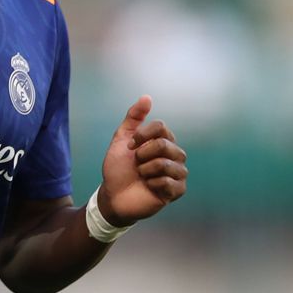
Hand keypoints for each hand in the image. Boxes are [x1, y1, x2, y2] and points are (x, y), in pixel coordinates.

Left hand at [99, 95, 187, 226]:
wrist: (113, 195)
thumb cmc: (118, 168)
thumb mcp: (121, 139)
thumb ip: (133, 117)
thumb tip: (147, 97)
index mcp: (163, 141)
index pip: (161, 127)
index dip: (141, 136)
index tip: (129, 147)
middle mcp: (175, 155)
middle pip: (163, 145)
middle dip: (142, 155)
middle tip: (136, 164)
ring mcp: (178, 173)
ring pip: (164, 163)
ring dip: (145, 170)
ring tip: (142, 176)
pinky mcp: (178, 190)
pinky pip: (167, 182)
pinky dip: (151, 184)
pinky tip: (148, 187)